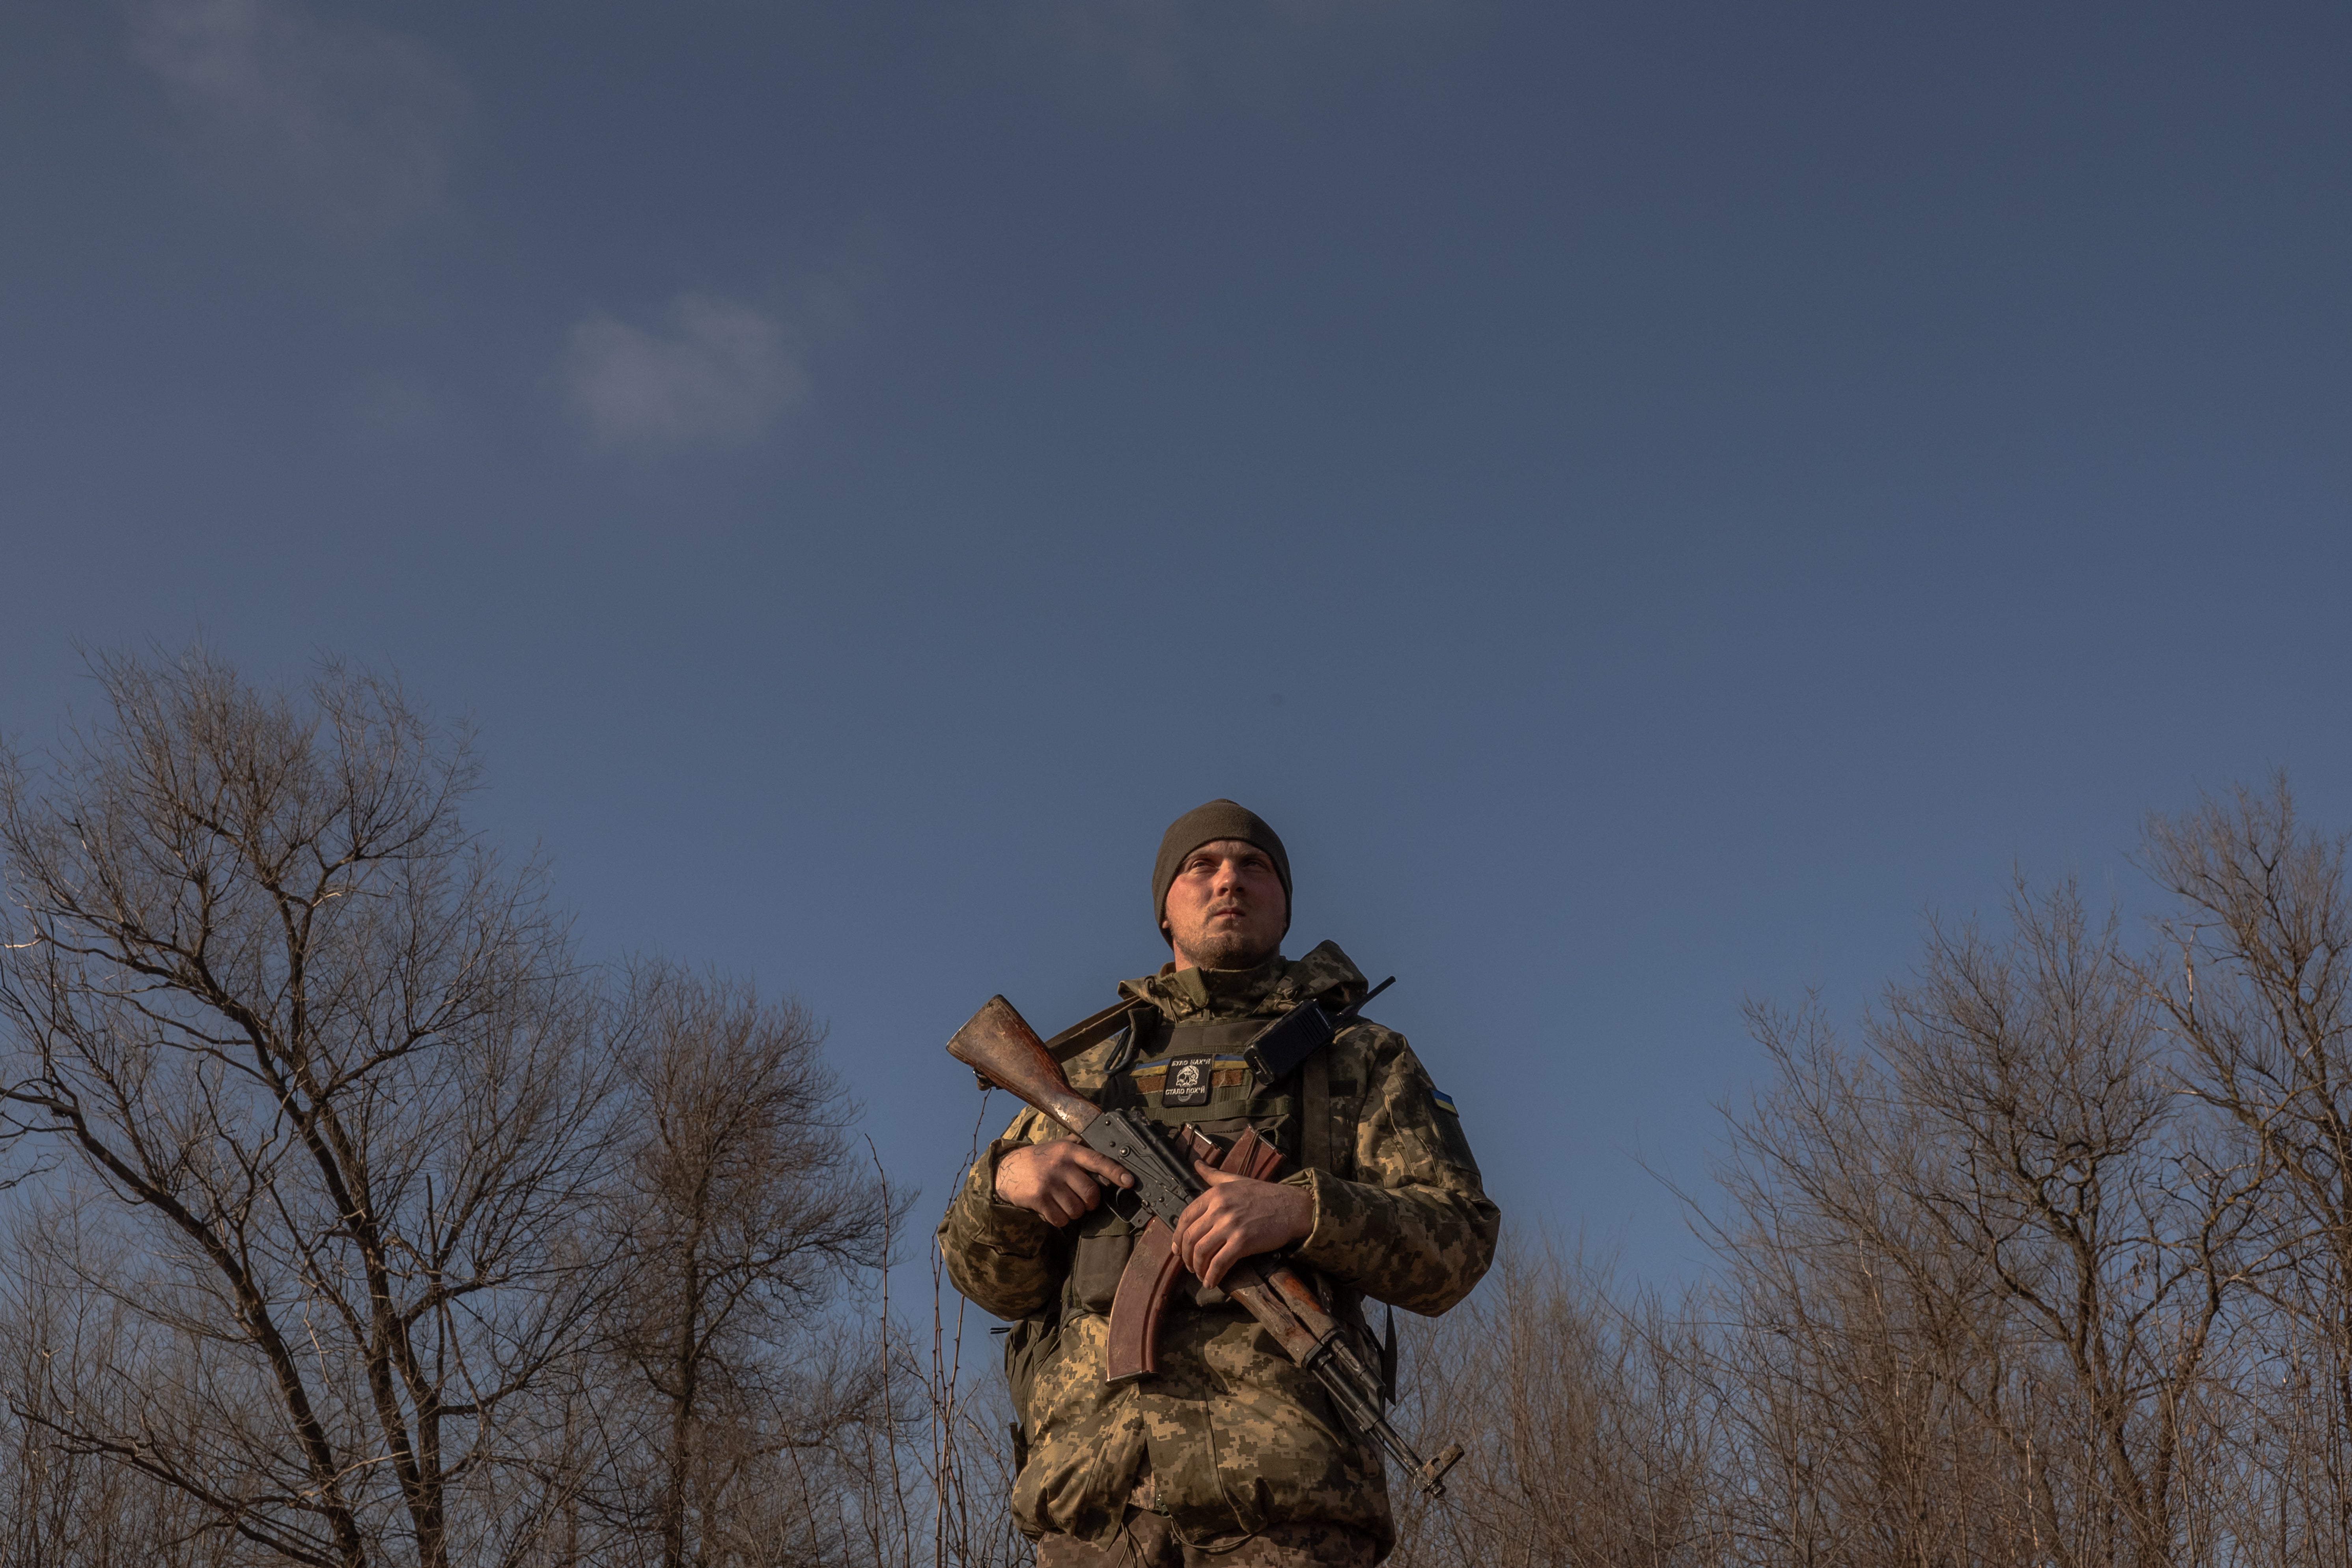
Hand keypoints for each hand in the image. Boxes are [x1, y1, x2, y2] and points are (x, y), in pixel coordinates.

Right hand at [995, 1140, 1132, 1226]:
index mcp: (1070, 1151)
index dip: (1116, 1172)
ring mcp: (1050, 1182)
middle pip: (1091, 1193)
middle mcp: (1061, 1165)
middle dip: (1090, 1203)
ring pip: (1077, 1209)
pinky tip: (1052, 1209)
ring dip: (1073, 1212)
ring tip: (1062, 1202)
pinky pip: (1060, 1219)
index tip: (1130, 1182)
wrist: (1007, 1169)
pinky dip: (1059, 1219)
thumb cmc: (1040, 1159)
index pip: (1099, 1160)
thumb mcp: (1060, 1146)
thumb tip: (1109, 1148)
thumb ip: (1081, 1147)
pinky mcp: (1039, 1198)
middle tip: (1082, 1200)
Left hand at [1174, 1161, 1312, 1289]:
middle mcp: (1219, 1209)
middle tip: (1189, 1266)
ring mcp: (1230, 1225)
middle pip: (1190, 1238)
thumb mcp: (1235, 1179)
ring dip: (1197, 1268)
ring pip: (1201, 1252)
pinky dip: (1212, 1275)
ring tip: (1200, 1275)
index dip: (1177, 1237)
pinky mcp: (1242, 1241)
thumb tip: (1197, 1163)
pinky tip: (1211, 1281)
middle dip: (1186, 1257)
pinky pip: (1219, 1263)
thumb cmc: (1265, 1194)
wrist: (1292, 1207)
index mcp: (1215, 1194)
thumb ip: (1213, 1174)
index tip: (1177, 1249)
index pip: (1185, 1217)